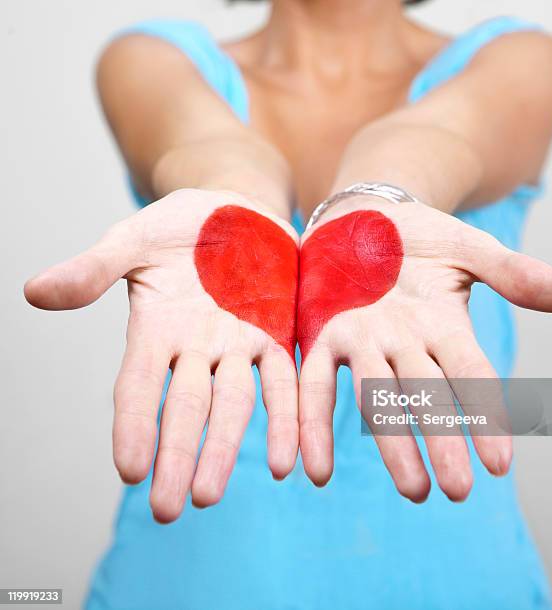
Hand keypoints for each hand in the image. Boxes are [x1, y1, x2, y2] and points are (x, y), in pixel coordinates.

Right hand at [25, 188, 298, 521]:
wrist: (236, 210)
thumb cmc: (178, 227)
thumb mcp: (134, 239)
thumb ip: (94, 268)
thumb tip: (34, 292)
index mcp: (157, 328)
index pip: (138, 386)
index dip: (133, 425)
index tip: (129, 469)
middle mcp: (196, 348)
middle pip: (186, 409)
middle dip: (179, 456)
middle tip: (171, 509)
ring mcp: (238, 346)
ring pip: (234, 405)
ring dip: (226, 449)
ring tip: (214, 494)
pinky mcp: (278, 336)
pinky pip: (286, 383)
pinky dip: (288, 420)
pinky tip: (289, 462)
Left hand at [297, 197, 551, 501]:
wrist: (365, 215)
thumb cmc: (420, 237)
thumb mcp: (467, 248)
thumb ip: (512, 272)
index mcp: (443, 326)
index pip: (471, 376)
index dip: (486, 417)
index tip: (500, 464)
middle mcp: (404, 342)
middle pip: (425, 396)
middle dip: (441, 441)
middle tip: (453, 491)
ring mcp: (363, 340)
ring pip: (377, 395)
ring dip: (392, 442)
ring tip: (410, 489)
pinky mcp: (323, 334)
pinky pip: (317, 383)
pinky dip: (315, 423)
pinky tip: (315, 468)